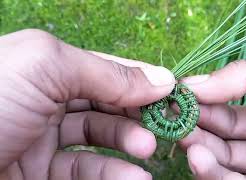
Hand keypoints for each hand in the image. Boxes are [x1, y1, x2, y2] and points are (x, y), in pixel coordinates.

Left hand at [0, 29, 174, 179]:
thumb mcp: (47, 67)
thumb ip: (107, 72)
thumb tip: (162, 78)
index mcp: (49, 68)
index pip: (107, 72)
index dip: (141, 81)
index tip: (173, 94)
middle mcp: (48, 101)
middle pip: (108, 106)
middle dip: (139, 114)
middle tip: (165, 126)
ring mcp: (45, 142)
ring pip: (100, 142)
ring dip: (131, 147)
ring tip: (149, 151)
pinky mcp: (42, 176)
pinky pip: (85, 174)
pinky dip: (115, 175)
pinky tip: (135, 178)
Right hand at [179, 51, 245, 179]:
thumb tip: (194, 83)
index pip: (226, 114)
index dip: (201, 105)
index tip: (177, 98)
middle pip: (220, 140)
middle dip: (194, 128)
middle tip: (173, 119)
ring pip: (223, 166)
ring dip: (199, 153)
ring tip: (185, 139)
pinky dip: (214, 176)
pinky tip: (199, 160)